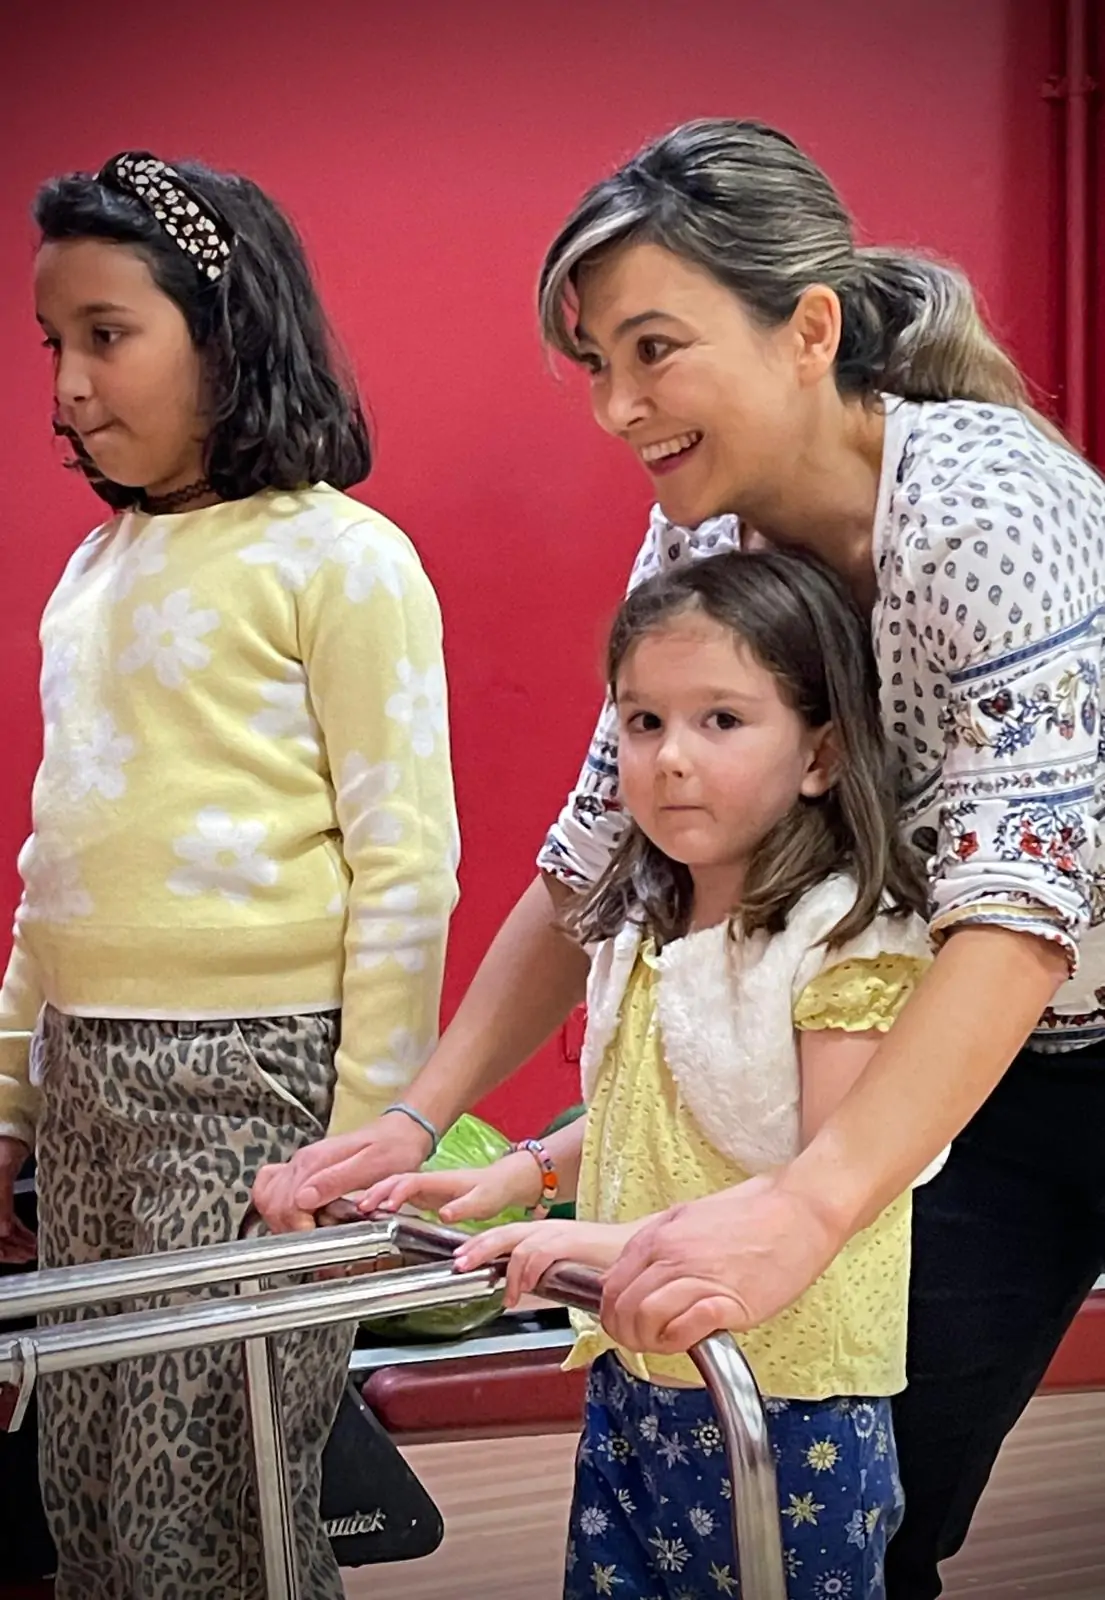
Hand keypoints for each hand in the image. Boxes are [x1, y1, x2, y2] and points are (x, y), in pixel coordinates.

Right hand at [0, 1137, 35, 1264]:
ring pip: (1, 1232)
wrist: (8, 1130)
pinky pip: (6, 1221)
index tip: (16, 1257)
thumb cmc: (2, 1147)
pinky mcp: (0, 1200)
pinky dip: (18, 1231)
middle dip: (10, 1249)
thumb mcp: (2, 1174)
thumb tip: (3, 1231)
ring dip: (16, 1243)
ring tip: (34, 1248)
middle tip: (29, 1254)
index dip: (1, 1250)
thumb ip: (1, 1204)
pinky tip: (31, 1238)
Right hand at [252, 1113, 433, 1233]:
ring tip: (306, 1232)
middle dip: (288, 1227)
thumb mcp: (373, 1166)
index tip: (316, 1238)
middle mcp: (302, 1161)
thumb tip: (302, 1199)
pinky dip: (275, 1206)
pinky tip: (294, 1217)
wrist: (400, 1132)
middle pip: (272, 1202)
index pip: (287, 1202)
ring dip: (280, 1220)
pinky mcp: (304, 1169)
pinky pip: (272, 1186)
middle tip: (313, 1240)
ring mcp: (300, 1165)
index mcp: (316, 1161)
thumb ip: (336, 1181)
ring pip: (267, 1197)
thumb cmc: (393, 1149)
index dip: (298, 1226)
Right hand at [358, 1151, 541, 1225]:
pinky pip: (400, 1195)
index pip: (412, 1181)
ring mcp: (426, 1187)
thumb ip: (464, 1207)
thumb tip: (443, 1214)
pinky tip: (374, 1211)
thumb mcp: (483, 1201)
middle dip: (377, 1190)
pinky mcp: (425, 1196)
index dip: (396, 1191)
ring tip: (360, 1209)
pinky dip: (385, 1200)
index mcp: (440, 1180)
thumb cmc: (493, 1191)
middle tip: (360, 1207)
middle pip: (397, 1180)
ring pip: (395, 1186)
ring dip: (377, 1194)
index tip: (384, 1205)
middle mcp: (429, 1181)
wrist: (502, 1182)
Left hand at [454, 1219, 640, 1308]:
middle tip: (458, 1264)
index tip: (462, 1258)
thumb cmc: (607, 1262)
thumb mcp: (566, 1268)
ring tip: (493, 1287)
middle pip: (504, 1232)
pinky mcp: (575, 1242)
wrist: (640, 1250)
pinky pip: (543, 1251)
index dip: (481, 1244)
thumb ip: (544, 1276)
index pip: (506, 1234)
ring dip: (502, 1266)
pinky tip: (522, 1287)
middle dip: (478, 1247)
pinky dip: (528, 1269)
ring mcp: (561, 1233)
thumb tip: (521, 1293)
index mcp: (545, 1233)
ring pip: (519, 1242)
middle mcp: (549, 1229)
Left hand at [599, 1175, 843, 1353]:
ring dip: (650, 1341)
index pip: (611, 1286)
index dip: (613, 1314)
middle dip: (626, 1334)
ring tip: (667, 1342)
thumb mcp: (688, 1218)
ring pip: (645, 1320)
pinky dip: (679, 1341)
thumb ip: (657, 1245)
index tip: (626, 1325)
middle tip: (644, 1341)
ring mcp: (699, 1277)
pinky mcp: (729, 1301)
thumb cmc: (751, 1214)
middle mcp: (672, 1255)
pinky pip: (684, 1329)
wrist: (799, 1210)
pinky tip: (691, 1338)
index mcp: (658, 1236)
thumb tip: (632, 1276)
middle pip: (623, 1308)